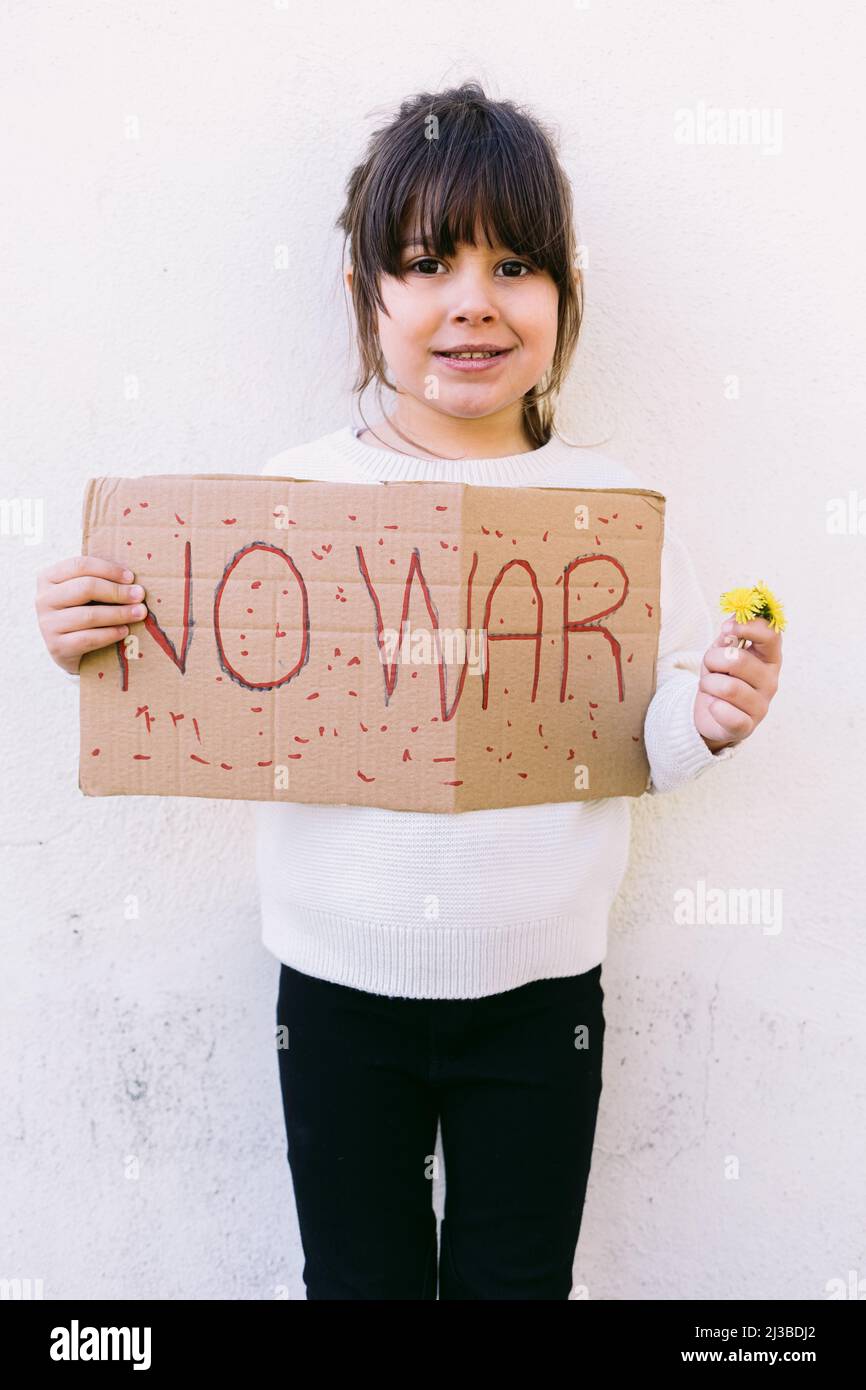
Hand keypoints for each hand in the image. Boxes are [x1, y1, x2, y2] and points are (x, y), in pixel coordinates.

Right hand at [35, 556, 147, 674]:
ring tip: (139, 613)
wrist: (69, 649)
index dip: (108, 570)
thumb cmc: (82, 611)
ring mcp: (47, 624)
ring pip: (89, 615)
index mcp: (49, 578)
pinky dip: (110, 634)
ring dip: (119, 613)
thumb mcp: (85, 592)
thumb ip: (101, 581)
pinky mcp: (56, 647)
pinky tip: (124, 631)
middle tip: (139, 595)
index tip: (131, 577)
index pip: (80, 566)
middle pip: (85, 588)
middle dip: (117, 591)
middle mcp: (43, 599)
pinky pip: (88, 638)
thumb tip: (133, 580)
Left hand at [694, 617, 781, 752]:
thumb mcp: (722, 652)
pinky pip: (726, 713)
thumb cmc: (721, 677)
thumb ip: (729, 635)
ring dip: (708, 684)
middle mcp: (771, 682)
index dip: (748, 627)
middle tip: (710, 667)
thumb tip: (732, 622)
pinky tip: (714, 706)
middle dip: (713, 660)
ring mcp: (761, 706)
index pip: (771, 636)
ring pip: (728, 687)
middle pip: (739, 660)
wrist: (712, 714)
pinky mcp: (747, 727)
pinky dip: (713, 707)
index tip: (726, 628)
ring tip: (710, 687)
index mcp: (769, 658)